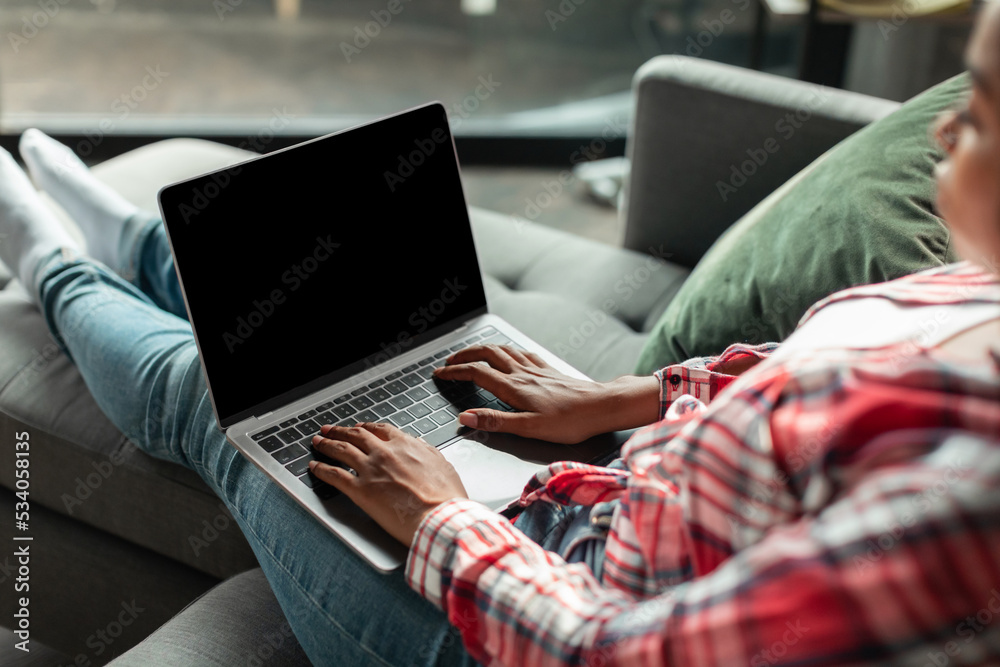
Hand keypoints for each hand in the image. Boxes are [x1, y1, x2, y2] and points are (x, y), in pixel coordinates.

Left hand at [308, 423, 467, 545]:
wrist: (439, 517)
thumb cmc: (446, 497)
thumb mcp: (443, 465)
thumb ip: (428, 452)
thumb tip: (419, 444)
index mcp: (406, 445)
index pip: (380, 430)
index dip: (365, 427)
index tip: (358, 428)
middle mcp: (385, 453)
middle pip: (355, 435)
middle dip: (339, 431)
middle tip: (328, 430)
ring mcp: (371, 469)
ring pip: (341, 450)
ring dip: (326, 444)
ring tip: (317, 442)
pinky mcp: (360, 490)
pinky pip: (334, 475)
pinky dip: (321, 469)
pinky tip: (314, 467)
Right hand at [432, 344, 659, 443]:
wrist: (602, 407)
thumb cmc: (570, 421)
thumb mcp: (529, 428)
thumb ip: (495, 421)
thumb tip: (466, 417)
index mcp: (514, 388)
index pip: (476, 373)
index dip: (455, 372)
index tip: (440, 374)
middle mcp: (523, 374)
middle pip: (486, 353)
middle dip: (464, 355)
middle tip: (449, 361)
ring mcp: (536, 370)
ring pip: (503, 350)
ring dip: (482, 349)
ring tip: (471, 354)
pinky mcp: (548, 370)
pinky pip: (521, 353)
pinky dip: (507, 350)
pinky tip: (510, 354)